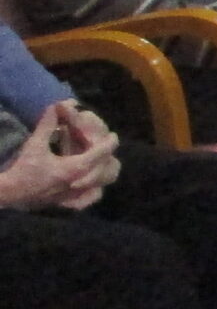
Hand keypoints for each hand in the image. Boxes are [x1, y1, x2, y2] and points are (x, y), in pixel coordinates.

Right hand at [0, 101, 118, 210]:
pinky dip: (94, 190)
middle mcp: (81, 183)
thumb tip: (57, 105)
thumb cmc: (23, 169)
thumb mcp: (35, 145)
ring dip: (104, 172)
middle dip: (107, 156)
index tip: (113, 135)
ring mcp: (77, 195)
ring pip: (102, 184)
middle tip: (105, 146)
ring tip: (101, 161)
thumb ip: (48, 125)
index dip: (110, 142)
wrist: (10, 193)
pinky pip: (90, 198)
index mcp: (75, 168)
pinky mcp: (70, 202)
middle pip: (107, 169)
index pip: (101, 153)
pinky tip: (91, 184)